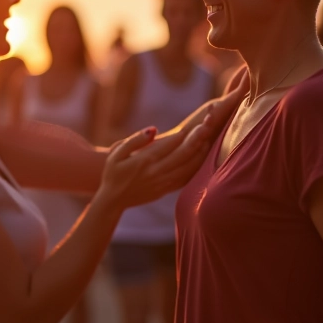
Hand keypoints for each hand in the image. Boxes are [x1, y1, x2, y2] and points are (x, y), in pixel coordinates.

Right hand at [96, 110, 216, 210]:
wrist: (113, 200)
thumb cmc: (113, 172)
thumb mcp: (116, 153)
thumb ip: (135, 140)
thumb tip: (154, 130)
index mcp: (144, 161)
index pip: (170, 144)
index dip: (186, 133)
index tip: (199, 122)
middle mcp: (156, 172)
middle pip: (183, 154)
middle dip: (197, 139)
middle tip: (208, 126)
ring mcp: (163, 183)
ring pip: (188, 168)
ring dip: (200, 154)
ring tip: (209, 139)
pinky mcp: (166, 190)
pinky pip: (185, 179)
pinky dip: (195, 169)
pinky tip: (202, 159)